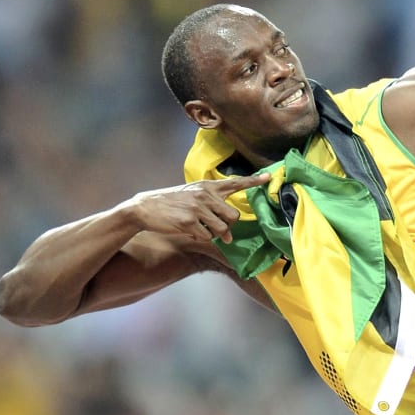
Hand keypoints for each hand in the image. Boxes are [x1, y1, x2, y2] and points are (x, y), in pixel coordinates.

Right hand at [123, 172, 269, 243]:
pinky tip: (190, 231)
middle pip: (234, 215)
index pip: (235, 182)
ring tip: (201, 229)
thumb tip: (227, 233)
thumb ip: (213, 207)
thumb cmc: (172, 203)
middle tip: (215, 226)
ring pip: (222, 228)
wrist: (145, 208)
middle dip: (228, 225)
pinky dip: (201, 237)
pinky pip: (207, 236)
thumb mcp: (193, 195)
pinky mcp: (190, 221)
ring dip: (215, 234)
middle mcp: (205, 195)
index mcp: (208, 186)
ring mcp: (198, 208)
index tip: (269, 177)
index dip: (253, 181)